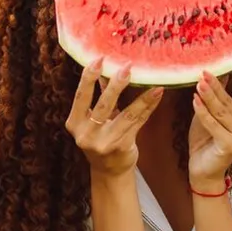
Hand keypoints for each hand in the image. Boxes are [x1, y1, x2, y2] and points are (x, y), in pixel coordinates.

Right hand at [66, 59, 163, 176]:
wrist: (108, 170)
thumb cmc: (100, 137)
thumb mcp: (91, 119)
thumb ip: (97, 95)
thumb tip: (103, 66)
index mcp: (75, 123)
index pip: (80, 96)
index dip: (88, 77)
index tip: (98, 59)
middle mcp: (86, 134)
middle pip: (103, 105)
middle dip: (116, 85)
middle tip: (127, 67)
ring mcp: (104, 143)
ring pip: (126, 115)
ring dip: (141, 97)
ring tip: (152, 82)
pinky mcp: (122, 147)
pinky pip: (137, 123)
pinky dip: (147, 107)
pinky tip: (156, 95)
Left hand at [188, 51, 231, 190]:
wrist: (203, 170)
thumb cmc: (206, 139)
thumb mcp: (211, 113)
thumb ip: (217, 97)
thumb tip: (215, 72)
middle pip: (229, 99)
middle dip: (217, 85)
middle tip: (204, 70)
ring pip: (221, 111)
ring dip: (208, 96)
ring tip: (198, 82)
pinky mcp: (231, 145)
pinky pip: (214, 124)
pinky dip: (203, 113)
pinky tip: (194, 101)